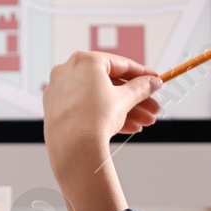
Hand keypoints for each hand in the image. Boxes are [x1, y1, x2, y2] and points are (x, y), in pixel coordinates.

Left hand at [42, 52, 163, 210]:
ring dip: (125, 110)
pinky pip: (86, 108)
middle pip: (109, 83)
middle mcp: (68, 71)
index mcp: (84, 60)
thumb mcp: (125, 100)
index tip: (154, 80)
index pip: (119, 63)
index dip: (141, 74)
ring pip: (99, 98)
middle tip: (153, 108)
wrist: (73, 149)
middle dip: (135, 98)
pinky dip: (106, 115)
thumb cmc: (95, 119)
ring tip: (145, 123)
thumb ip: (140, 88)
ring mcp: (60, 91)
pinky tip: (130, 127)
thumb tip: (152, 82)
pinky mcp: (56, 110)